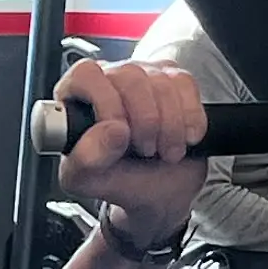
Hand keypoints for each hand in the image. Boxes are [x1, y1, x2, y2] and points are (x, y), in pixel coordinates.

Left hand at [54, 57, 208, 250]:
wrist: (160, 193)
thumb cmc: (120, 180)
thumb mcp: (89, 181)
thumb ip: (86, 159)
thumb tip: (111, 132)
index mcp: (77, 98)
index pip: (86, 75)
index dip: (107, 105)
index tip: (120, 135)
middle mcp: (109, 80)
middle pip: (130, 77)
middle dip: (145, 121)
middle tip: (146, 150)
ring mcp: (144, 75)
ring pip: (162, 82)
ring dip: (170, 126)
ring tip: (164, 151)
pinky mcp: (175, 80)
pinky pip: (186, 85)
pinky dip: (190, 118)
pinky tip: (183, 137)